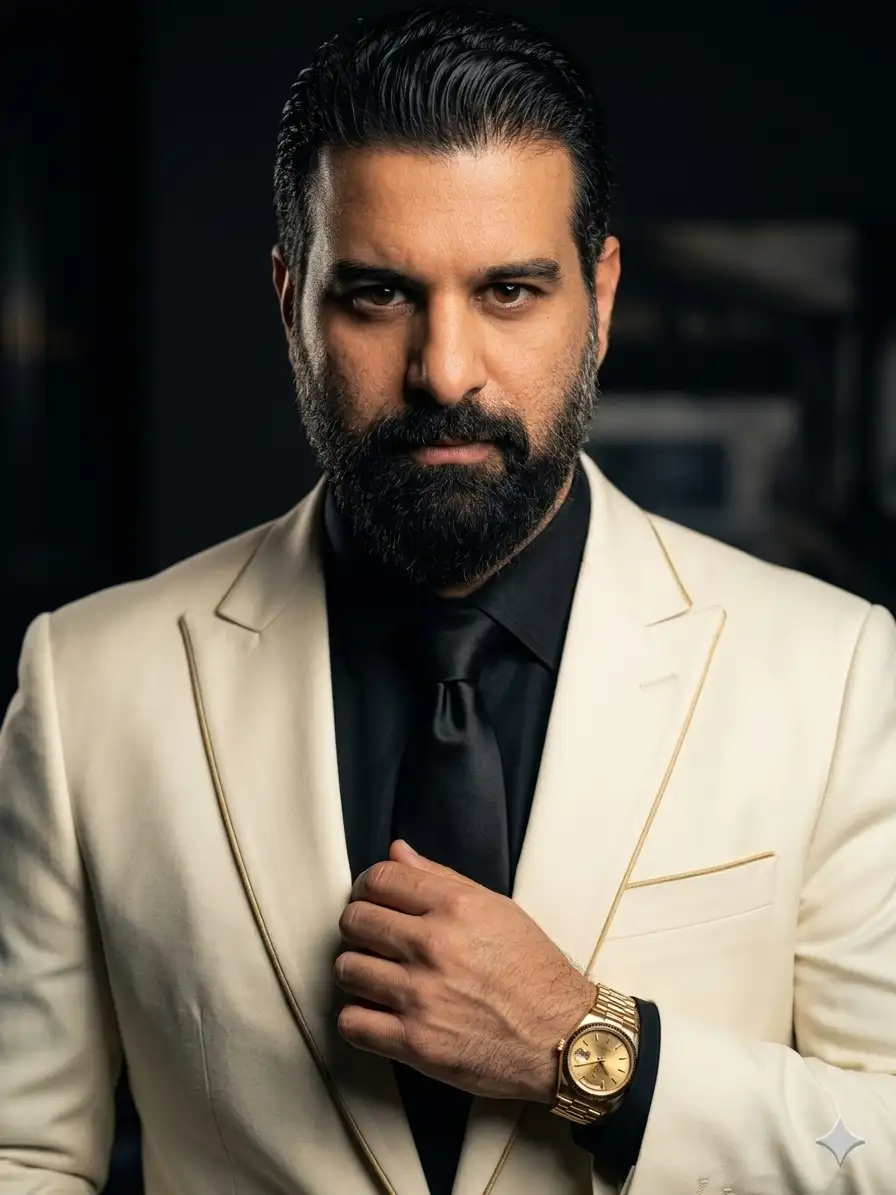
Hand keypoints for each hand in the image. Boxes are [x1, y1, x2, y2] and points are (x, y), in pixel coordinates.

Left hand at [334, 839, 595, 1102]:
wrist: (563, 1038)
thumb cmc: (534, 971)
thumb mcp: (497, 909)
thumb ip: (441, 878)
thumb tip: (396, 852)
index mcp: (456, 907)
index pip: (379, 879)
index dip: (366, 887)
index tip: (370, 898)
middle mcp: (434, 946)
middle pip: (355, 921)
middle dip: (358, 926)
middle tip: (373, 938)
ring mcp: (421, 996)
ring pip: (347, 969)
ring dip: (357, 971)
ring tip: (377, 977)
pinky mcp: (415, 1043)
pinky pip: (351, 1022)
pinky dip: (358, 1018)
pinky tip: (378, 1013)